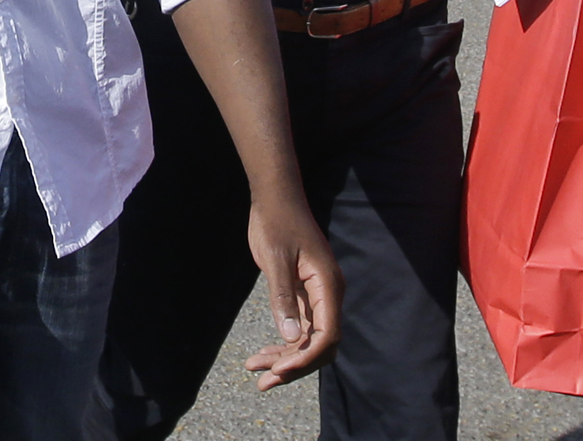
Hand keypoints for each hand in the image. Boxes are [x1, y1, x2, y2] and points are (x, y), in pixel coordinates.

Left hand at [241, 196, 340, 389]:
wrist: (276, 199)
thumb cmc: (276, 223)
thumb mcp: (275, 260)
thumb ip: (283, 298)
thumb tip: (290, 338)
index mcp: (327, 285)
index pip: (327, 335)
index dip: (306, 358)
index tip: (278, 370)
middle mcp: (327, 294)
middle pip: (320, 344)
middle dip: (294, 366)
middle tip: (263, 382)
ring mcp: (316, 296)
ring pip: (307, 340)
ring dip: (285, 359)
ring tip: (255, 372)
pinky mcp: (303, 295)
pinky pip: (298, 329)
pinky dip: (282, 345)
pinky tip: (260, 356)